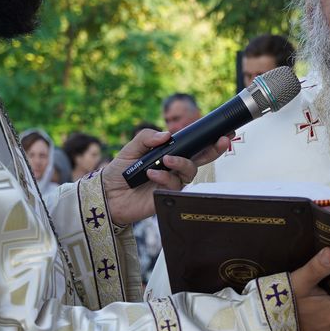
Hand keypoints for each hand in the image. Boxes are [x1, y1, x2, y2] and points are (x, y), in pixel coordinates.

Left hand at [101, 128, 230, 226]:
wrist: (106, 196)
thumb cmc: (118, 173)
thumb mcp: (130, 149)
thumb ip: (146, 138)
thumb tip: (167, 135)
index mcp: (168, 155)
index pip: (191, 147)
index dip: (208, 141)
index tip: (223, 133)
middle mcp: (173, 169)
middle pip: (201, 160)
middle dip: (213, 150)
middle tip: (220, 142)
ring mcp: (171, 183)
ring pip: (189, 172)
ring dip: (181, 163)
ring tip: (165, 161)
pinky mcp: (167, 197)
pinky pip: (175, 186)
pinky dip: (165, 177)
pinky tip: (151, 174)